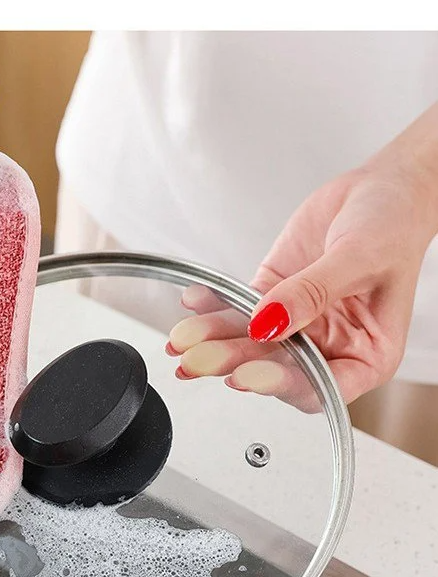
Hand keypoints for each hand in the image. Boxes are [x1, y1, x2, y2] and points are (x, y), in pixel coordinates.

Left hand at [168, 106, 437, 409]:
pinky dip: (214, 307)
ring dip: (214, 341)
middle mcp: (330, 348)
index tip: (245, 375)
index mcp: (368, 356)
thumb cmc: (393, 226)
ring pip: (250, 343)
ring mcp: (298, 325)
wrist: (381, 189)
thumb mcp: (360, 257)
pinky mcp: (272, 297)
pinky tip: (195, 302)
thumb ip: (314, 292)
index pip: (322, 387)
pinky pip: (238, 308)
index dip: (281, 386)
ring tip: (182, 338)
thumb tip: (269, 323)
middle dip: (234, 363)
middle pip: (276, 369)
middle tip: (198, 359)